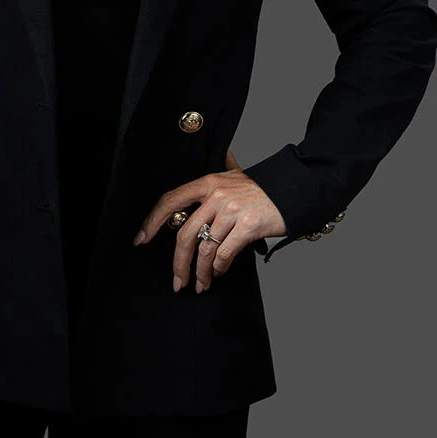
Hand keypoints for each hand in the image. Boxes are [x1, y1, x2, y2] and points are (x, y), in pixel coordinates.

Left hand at [132, 147, 287, 292]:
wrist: (295, 189)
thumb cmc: (265, 186)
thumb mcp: (238, 174)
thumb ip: (225, 168)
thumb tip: (223, 152)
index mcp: (208, 182)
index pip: (170, 200)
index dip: (152, 221)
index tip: (141, 239)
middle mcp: (216, 195)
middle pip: (185, 234)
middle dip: (178, 264)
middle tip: (178, 282)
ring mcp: (232, 211)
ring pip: (205, 249)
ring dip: (201, 273)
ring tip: (201, 285)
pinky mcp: (248, 226)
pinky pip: (225, 254)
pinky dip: (220, 268)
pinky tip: (219, 273)